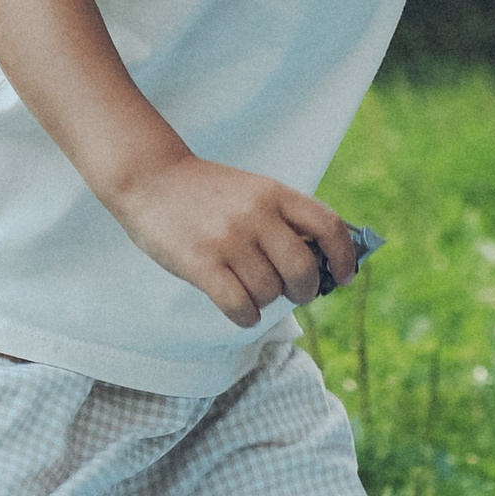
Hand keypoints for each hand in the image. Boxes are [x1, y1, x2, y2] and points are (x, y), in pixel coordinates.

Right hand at [112, 156, 359, 326]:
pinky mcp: (201, 262)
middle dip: (305, 290)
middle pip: (303, 269)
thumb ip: (284, 219)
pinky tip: (241, 310)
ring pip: (269, 291)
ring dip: (267, 302)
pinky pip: (240, 306)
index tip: (343, 277)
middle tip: (296, 293)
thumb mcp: (253, 190)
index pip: (329, 226)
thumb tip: (323, 263)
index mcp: (274, 193)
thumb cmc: (206, 193)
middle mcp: (256, 215)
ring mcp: (228, 239)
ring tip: (253, 293)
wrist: (150, 178)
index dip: (344, 257)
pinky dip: (247, 316)